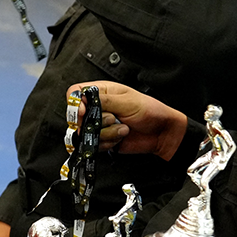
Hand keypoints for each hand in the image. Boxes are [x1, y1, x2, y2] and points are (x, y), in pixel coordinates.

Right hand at [68, 80, 187, 159]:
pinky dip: (108, 143)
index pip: (75, 93)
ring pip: (86, 133)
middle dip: (96, 122)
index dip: (75, 103)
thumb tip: (82, 100)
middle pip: (78, 117)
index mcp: (102, 92)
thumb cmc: (151, 111)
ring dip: (106, 134)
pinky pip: (94, 145)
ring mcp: (99, 124)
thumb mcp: (127, 101)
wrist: (162, 134)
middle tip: (113, 118)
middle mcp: (97, 108)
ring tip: (122, 128)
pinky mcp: (102, 139)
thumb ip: (103, 100)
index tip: (83, 112)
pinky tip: (120, 137)